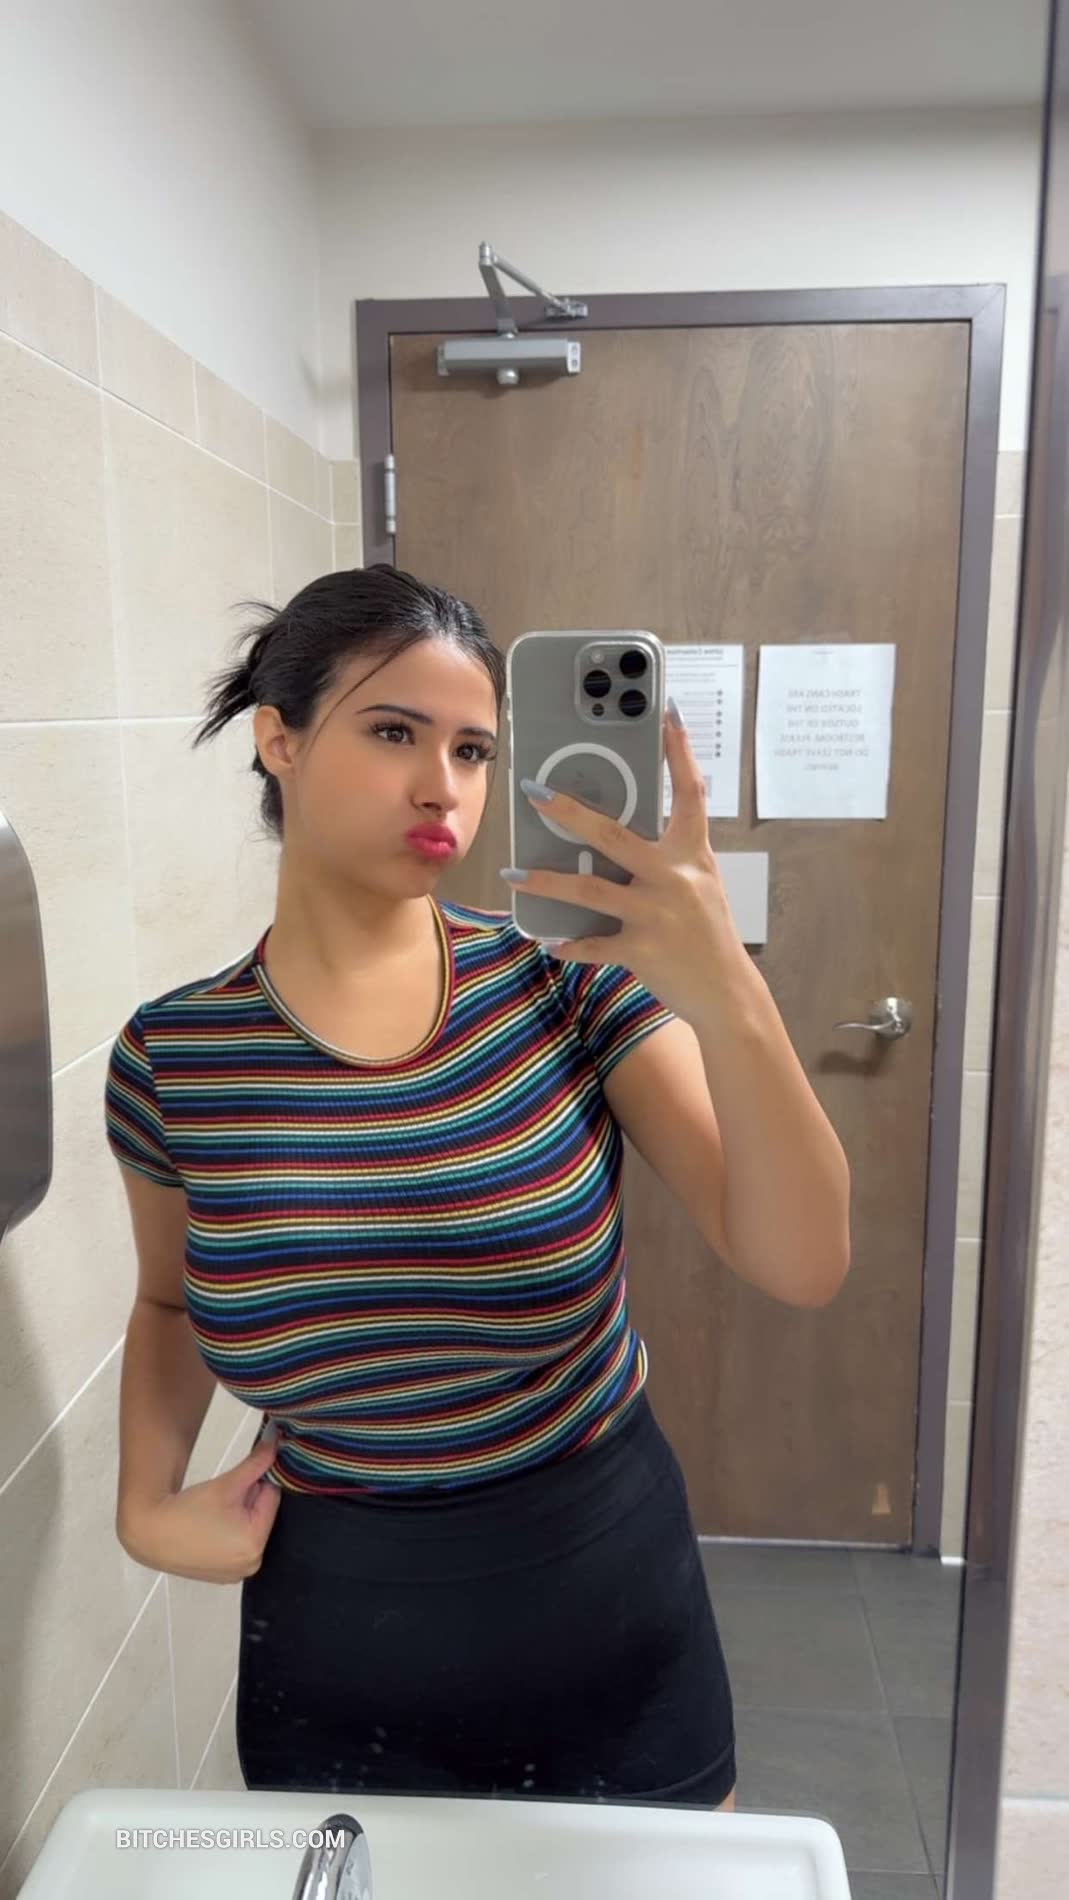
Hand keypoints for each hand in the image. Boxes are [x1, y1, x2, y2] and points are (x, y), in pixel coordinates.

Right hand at [118, 1434, 280, 1583]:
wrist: (151, 1533)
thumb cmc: (189, 1509)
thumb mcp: (227, 1483)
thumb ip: (256, 1463)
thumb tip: (277, 1438)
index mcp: (255, 1543)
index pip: (272, 1498)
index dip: (254, 1484)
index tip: (233, 1484)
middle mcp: (252, 1564)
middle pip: (261, 1517)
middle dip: (247, 1503)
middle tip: (219, 1501)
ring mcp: (237, 1574)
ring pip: (250, 1531)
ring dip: (239, 1518)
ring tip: (212, 1516)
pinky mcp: (224, 1578)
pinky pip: (238, 1548)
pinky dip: (230, 1536)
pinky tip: (209, 1531)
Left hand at [500, 703, 752, 1025]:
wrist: (728, 992)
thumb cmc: (708, 933)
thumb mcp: (698, 884)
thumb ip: (666, 857)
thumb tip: (613, 837)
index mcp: (693, 854)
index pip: (690, 792)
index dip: (681, 751)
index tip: (669, 712)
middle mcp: (674, 877)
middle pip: (612, 834)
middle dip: (569, 811)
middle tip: (535, 792)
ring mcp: (656, 914)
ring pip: (587, 890)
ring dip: (544, 882)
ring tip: (512, 873)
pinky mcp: (641, 950)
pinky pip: (592, 944)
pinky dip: (567, 945)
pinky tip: (547, 941)